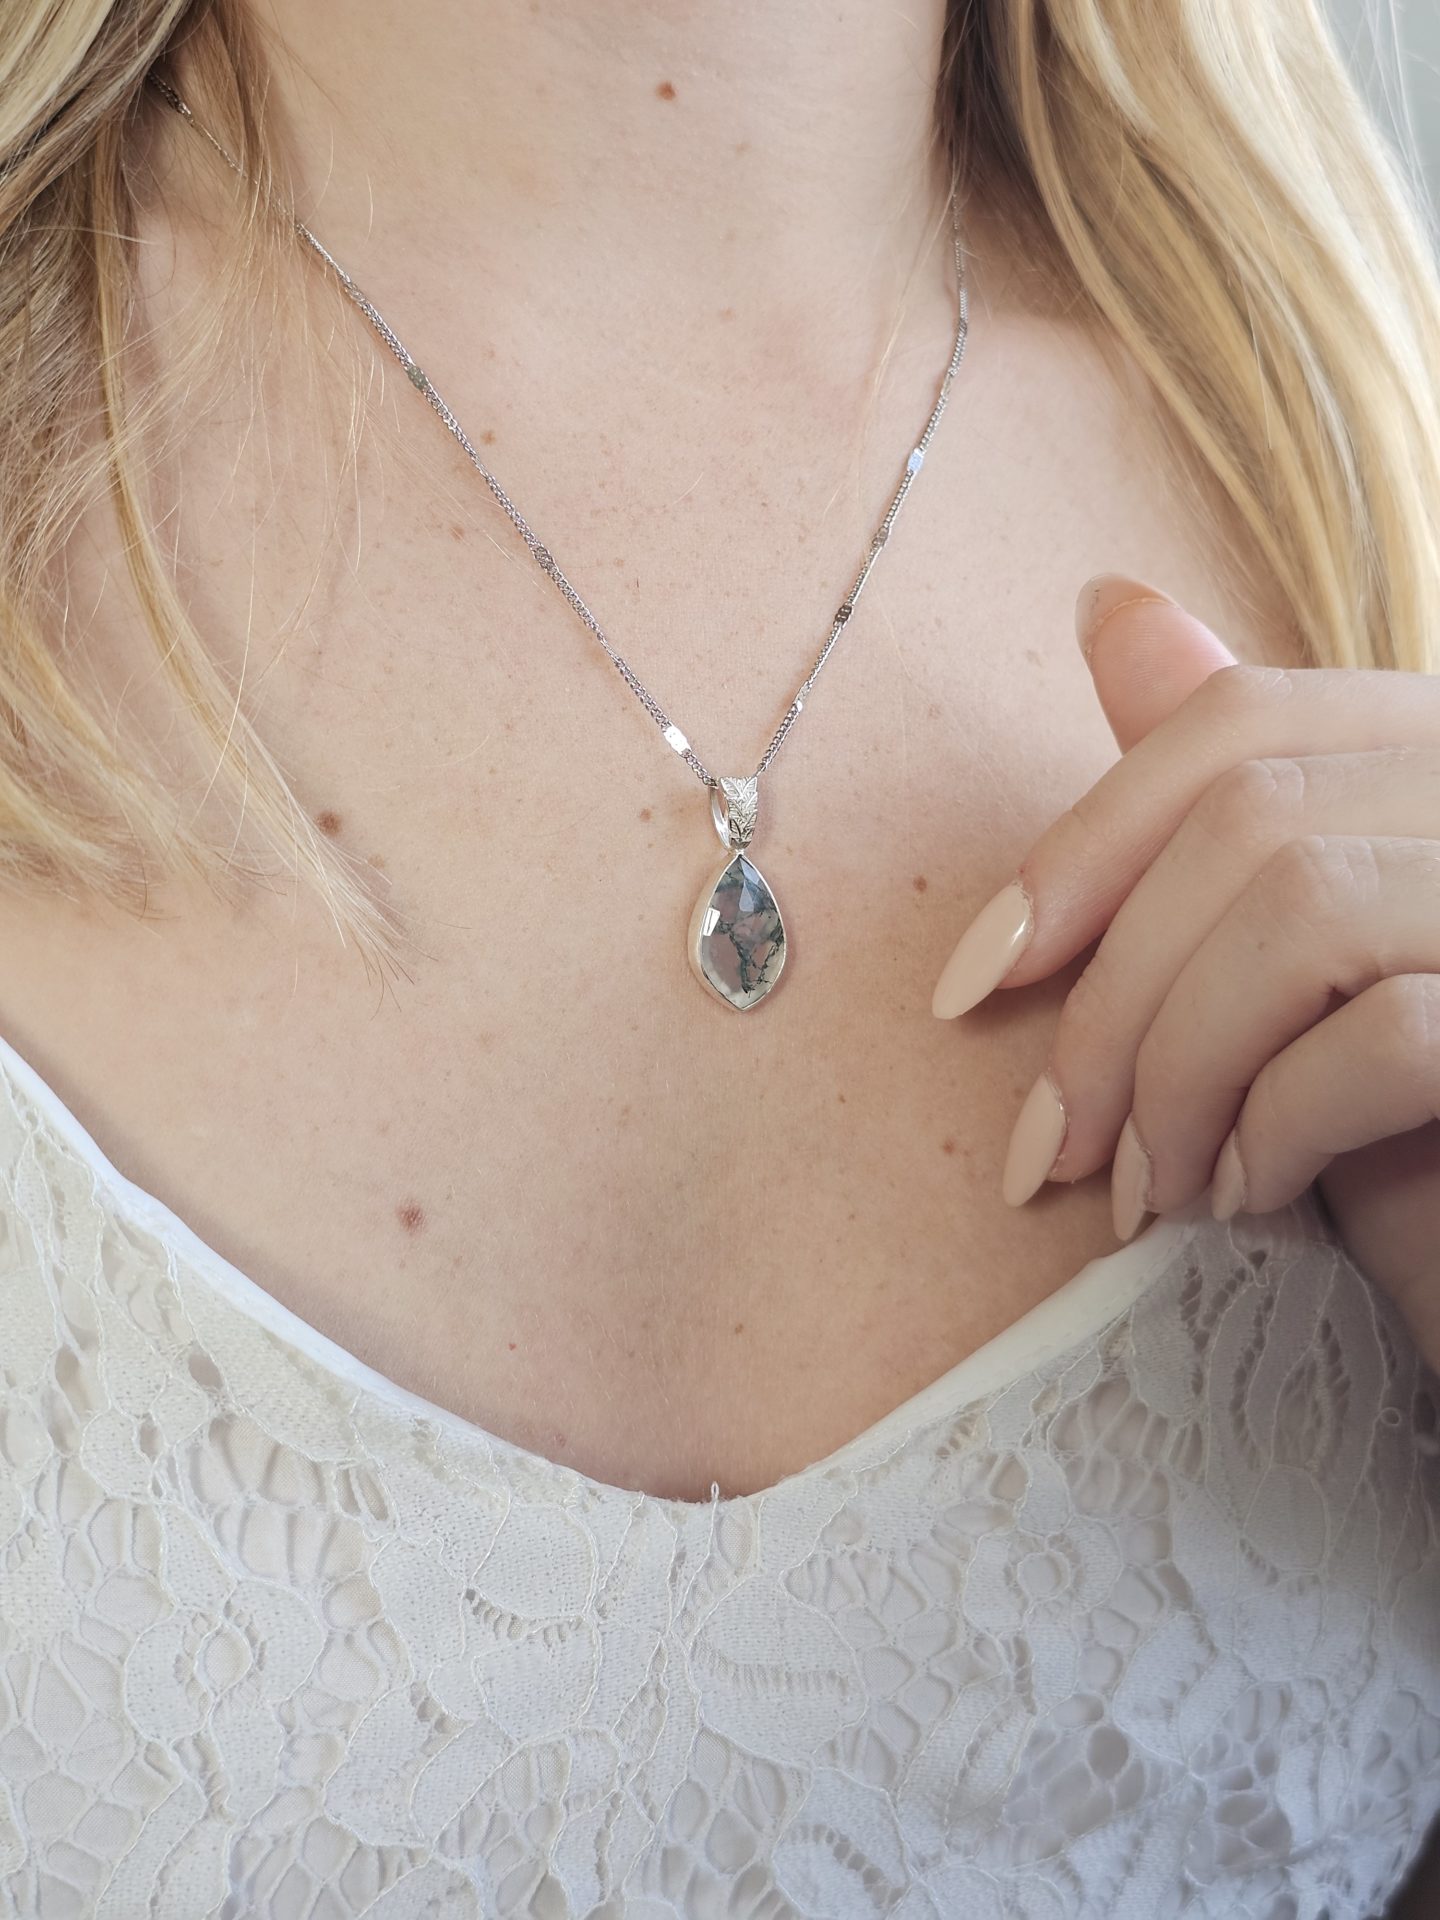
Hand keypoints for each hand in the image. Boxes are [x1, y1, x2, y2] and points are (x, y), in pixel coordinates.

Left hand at [931, 574, 1439, 1373]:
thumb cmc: (1410, 1138)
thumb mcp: (1287, 970)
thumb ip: (1220, 800)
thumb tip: (1106, 602)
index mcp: (1436, 751)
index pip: (1241, 722)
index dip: (1082, 846)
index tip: (973, 983)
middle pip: (1246, 816)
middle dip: (1110, 1001)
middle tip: (1050, 1148)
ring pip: (1294, 911)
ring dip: (1177, 1075)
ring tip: (1151, 1188)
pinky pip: (1378, 1031)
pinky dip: (1275, 1129)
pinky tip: (1251, 1199)